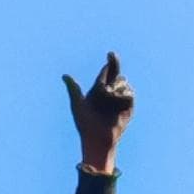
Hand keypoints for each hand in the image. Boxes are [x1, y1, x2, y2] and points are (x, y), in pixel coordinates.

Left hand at [64, 52, 134, 172]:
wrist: (96, 139)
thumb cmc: (85, 124)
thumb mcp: (78, 105)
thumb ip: (74, 89)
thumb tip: (64, 75)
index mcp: (99, 89)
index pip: (106, 72)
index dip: (109, 62)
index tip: (109, 54)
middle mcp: (111, 92)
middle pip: (117, 72)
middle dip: (115, 63)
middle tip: (111, 56)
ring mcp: (120, 99)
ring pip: (122, 82)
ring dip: (114, 86)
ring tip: (107, 96)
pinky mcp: (128, 107)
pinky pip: (129, 94)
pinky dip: (122, 95)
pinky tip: (115, 99)